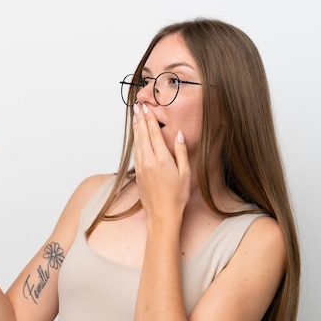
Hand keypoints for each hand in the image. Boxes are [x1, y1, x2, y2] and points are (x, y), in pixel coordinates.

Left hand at [132, 103, 190, 219]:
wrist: (162, 214)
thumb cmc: (177, 196)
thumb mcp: (185, 173)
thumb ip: (181, 152)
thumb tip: (179, 134)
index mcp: (162, 159)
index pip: (154, 134)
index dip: (149, 119)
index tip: (147, 108)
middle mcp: (149, 161)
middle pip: (143, 135)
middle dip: (140, 119)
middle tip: (137, 106)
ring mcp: (142, 167)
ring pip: (137, 143)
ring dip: (136, 129)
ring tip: (135, 117)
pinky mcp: (139, 174)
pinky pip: (136, 153)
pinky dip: (136, 141)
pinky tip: (136, 137)